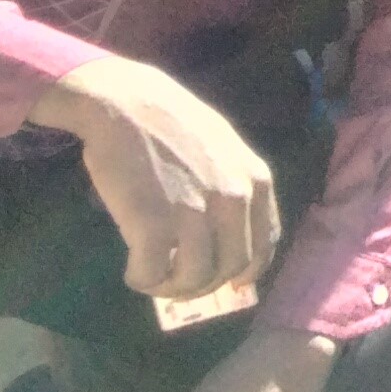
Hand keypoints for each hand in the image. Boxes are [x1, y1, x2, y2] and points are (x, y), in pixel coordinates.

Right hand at [37, 57, 279, 305]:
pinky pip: (154, 273)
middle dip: (206, 285)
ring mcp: (195, 213)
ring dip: (173, 288)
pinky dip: (144, 281)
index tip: (228, 282)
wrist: (124, 103)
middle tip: (179, 283)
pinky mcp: (153, 224)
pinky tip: (135, 272)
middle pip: (232, 267)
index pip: (266, 244)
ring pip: (196, 278)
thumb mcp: (226, 149)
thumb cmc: (173, 123)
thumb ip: (235, 188)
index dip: (246, 271)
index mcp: (257, 181)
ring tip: (154, 278)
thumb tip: (230, 238)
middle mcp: (235, 199)